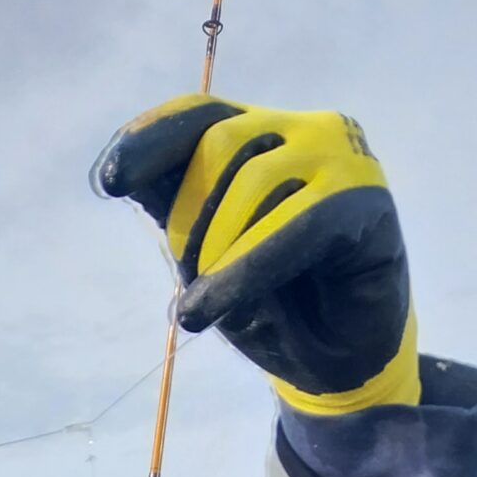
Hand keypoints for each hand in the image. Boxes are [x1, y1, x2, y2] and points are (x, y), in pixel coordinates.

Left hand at [93, 97, 419, 413]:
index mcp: (259, 135)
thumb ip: (170, 209)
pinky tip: (211, 309)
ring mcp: (340, 157)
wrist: (330, 361)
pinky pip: (298, 224)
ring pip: (255, 181)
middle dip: (189, 218)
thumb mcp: (202, 253)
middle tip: (188, 279)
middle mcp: (301, 131)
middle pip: (220, 143)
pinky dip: (246, 269)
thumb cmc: (266, 300)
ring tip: (206, 308)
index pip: (199, 115)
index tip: (110, 181)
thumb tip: (113, 170)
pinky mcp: (366, 199)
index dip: (151, 138)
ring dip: (216, 253)